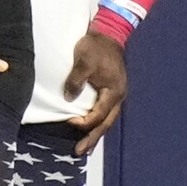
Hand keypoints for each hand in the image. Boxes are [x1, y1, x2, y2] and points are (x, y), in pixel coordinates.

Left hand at [63, 32, 127, 155]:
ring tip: (86, 147)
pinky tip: (91, 128)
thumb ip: (76, 80)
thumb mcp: (84, 61)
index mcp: (113, 92)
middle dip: (92, 138)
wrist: (108, 34)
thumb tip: (68, 99)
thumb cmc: (96, 47)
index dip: (83, 122)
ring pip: (106, 120)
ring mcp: (115, 94)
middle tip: (79, 152)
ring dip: (95, 134)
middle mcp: (117, 97)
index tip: (69, 121)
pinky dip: (97, 123)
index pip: (98, 114)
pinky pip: (104, 112)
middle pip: (105, 124)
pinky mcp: (111, 91)